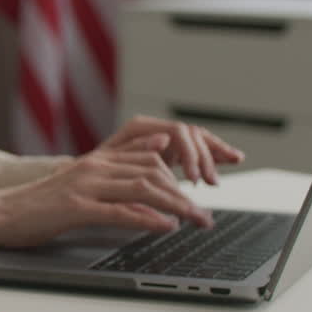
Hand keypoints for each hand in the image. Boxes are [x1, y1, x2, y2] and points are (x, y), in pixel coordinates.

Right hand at [0, 133, 212, 247]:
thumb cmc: (39, 205)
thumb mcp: (81, 183)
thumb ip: (115, 173)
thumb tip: (156, 155)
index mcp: (97, 160)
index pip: (152, 159)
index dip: (181, 176)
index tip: (198, 197)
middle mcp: (94, 167)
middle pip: (154, 173)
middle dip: (186, 195)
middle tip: (204, 218)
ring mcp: (84, 186)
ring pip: (143, 189)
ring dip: (176, 207)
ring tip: (196, 222)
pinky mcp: (74, 207)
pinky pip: (119, 211)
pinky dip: (147, 219)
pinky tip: (165, 227)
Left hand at [98, 115, 244, 184]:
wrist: (79, 179)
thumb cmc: (88, 175)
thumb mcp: (107, 168)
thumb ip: (133, 156)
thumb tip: (162, 143)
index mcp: (138, 128)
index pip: (178, 132)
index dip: (191, 155)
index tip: (193, 179)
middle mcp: (153, 129)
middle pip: (192, 135)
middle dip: (205, 159)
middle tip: (210, 183)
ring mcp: (162, 139)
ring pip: (198, 140)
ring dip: (214, 156)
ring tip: (217, 178)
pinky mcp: (168, 152)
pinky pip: (197, 148)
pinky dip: (214, 154)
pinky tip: (232, 159)